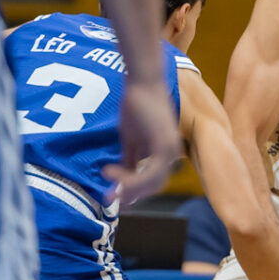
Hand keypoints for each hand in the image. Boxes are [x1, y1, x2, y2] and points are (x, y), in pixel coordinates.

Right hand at [106, 80, 181, 207]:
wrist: (142, 81)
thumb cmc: (136, 104)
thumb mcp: (130, 137)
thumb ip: (130, 158)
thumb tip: (123, 177)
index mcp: (165, 152)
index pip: (153, 181)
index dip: (134, 191)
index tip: (114, 195)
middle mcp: (171, 153)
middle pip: (154, 186)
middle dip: (130, 195)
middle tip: (108, 198)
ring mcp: (170, 150)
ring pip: (152, 183)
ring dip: (128, 187)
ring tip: (107, 181)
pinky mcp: (164, 145)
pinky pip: (149, 173)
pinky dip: (130, 178)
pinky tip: (110, 171)